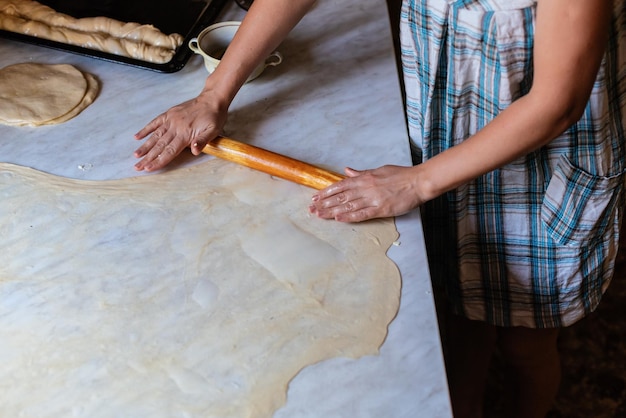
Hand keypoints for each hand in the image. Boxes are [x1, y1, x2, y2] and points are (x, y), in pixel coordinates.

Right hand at [133, 92, 226, 171]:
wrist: (212, 99)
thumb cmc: (214, 117)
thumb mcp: (213, 130)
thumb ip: (203, 141)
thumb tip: (194, 151)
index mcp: (185, 134)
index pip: (169, 151)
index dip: (159, 161)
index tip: (148, 168)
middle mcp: (175, 128)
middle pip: (159, 146)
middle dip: (148, 157)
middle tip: (137, 166)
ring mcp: (171, 120)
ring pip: (155, 136)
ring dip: (145, 146)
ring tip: (136, 155)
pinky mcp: (169, 114)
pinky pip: (155, 122)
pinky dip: (146, 129)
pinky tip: (137, 136)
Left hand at [308, 165, 422, 221]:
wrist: (418, 182)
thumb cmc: (401, 175)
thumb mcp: (379, 170)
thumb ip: (362, 173)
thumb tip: (347, 171)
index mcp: (364, 178)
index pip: (340, 185)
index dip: (327, 192)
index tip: (316, 197)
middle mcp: (365, 188)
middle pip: (340, 197)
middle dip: (325, 203)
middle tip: (312, 209)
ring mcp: (373, 199)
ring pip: (348, 206)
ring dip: (332, 211)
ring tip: (320, 215)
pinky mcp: (381, 209)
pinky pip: (362, 214)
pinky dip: (349, 217)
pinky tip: (338, 219)